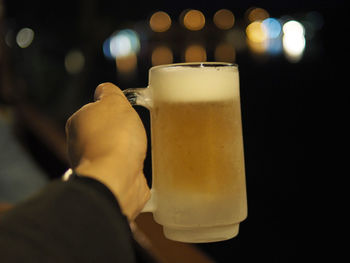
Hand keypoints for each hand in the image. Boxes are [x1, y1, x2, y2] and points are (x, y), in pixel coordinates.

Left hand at [65, 83, 149, 220]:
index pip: (96, 109)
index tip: (126, 113)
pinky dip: (129, 167)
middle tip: (133, 132)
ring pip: (113, 150)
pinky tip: (136, 165)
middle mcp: (79, 144)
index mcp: (78, 122)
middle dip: (121, 131)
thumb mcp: (114, 101)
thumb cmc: (115, 139)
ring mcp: (92, 164)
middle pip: (105, 130)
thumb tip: (104, 90)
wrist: (117, 178)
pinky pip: (121, 168)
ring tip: (136, 150)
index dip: (114, 109)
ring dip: (125, 150)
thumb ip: (109, 92)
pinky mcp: (106, 180)